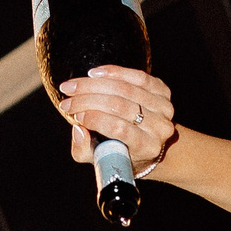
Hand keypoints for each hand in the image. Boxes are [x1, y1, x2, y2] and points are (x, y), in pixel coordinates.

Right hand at [60, 64, 177, 179]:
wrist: (151, 143)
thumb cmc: (122, 152)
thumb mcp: (101, 159)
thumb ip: (84, 150)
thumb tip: (78, 129)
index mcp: (147, 147)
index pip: (120, 129)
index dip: (96, 119)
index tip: (76, 116)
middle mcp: (160, 128)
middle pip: (120, 106)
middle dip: (88, 100)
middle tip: (67, 100)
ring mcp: (163, 107)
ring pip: (125, 89)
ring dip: (94, 85)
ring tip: (73, 86)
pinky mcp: (162, 91)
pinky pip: (136, 76)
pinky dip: (113, 72)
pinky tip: (94, 74)